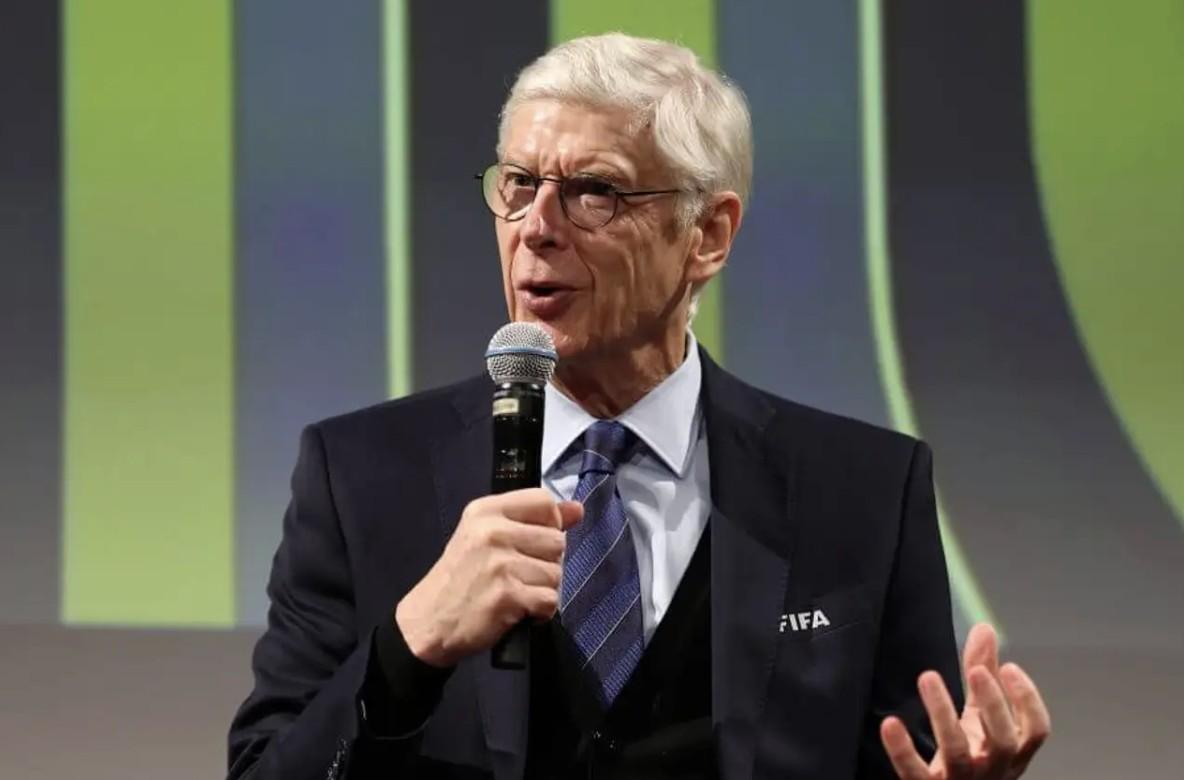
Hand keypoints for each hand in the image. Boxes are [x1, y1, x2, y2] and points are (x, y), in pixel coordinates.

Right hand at [395, 488, 582, 666]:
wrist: (428, 622)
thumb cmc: (461, 578)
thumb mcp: (487, 537)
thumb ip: (533, 521)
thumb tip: (577, 509)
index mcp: (486, 510)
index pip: (544, 502)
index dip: (549, 525)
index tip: (531, 544)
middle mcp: (492, 531)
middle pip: (557, 541)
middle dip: (546, 564)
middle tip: (518, 576)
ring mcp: (500, 563)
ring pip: (556, 573)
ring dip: (542, 590)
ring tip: (516, 594)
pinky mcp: (507, 595)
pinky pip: (550, 600)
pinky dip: (540, 612)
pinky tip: (519, 611)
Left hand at [880, 623, 1050, 778]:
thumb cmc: (972, 754)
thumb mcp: (980, 717)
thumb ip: (984, 673)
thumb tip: (985, 628)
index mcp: (1011, 751)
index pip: (1036, 730)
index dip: (1027, 700)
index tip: (1009, 666)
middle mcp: (993, 769)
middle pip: (1003, 741)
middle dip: (993, 704)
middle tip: (976, 671)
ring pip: (957, 753)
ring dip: (943, 714)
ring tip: (928, 676)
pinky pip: (915, 774)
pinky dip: (903, 751)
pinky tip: (891, 723)